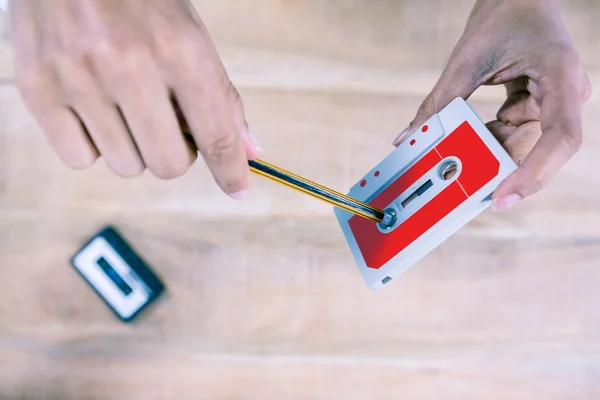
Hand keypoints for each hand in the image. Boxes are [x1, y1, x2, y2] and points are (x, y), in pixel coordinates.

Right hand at [9, 0, 260, 198]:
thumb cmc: (139, 1)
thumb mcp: (190, 34)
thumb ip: (220, 95)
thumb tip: (248, 151)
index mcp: (178, 47)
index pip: (216, 134)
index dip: (231, 171)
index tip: (238, 188)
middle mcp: (127, 63)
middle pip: (168, 165)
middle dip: (176, 154)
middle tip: (167, 127)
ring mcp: (77, 76)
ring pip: (125, 166)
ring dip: (134, 147)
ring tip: (125, 107)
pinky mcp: (37, 87)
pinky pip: (79, 158)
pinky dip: (93, 144)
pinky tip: (94, 109)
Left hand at [394, 0, 590, 210]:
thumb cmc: (503, 15)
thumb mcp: (467, 60)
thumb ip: (440, 101)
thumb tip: (408, 137)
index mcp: (561, 78)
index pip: (560, 138)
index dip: (534, 173)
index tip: (502, 196)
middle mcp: (564, 96)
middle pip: (539, 149)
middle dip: (500, 169)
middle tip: (463, 188)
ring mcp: (552, 103)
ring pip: (522, 146)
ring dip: (488, 154)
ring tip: (455, 160)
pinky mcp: (535, 106)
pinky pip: (512, 134)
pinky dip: (487, 141)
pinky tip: (465, 140)